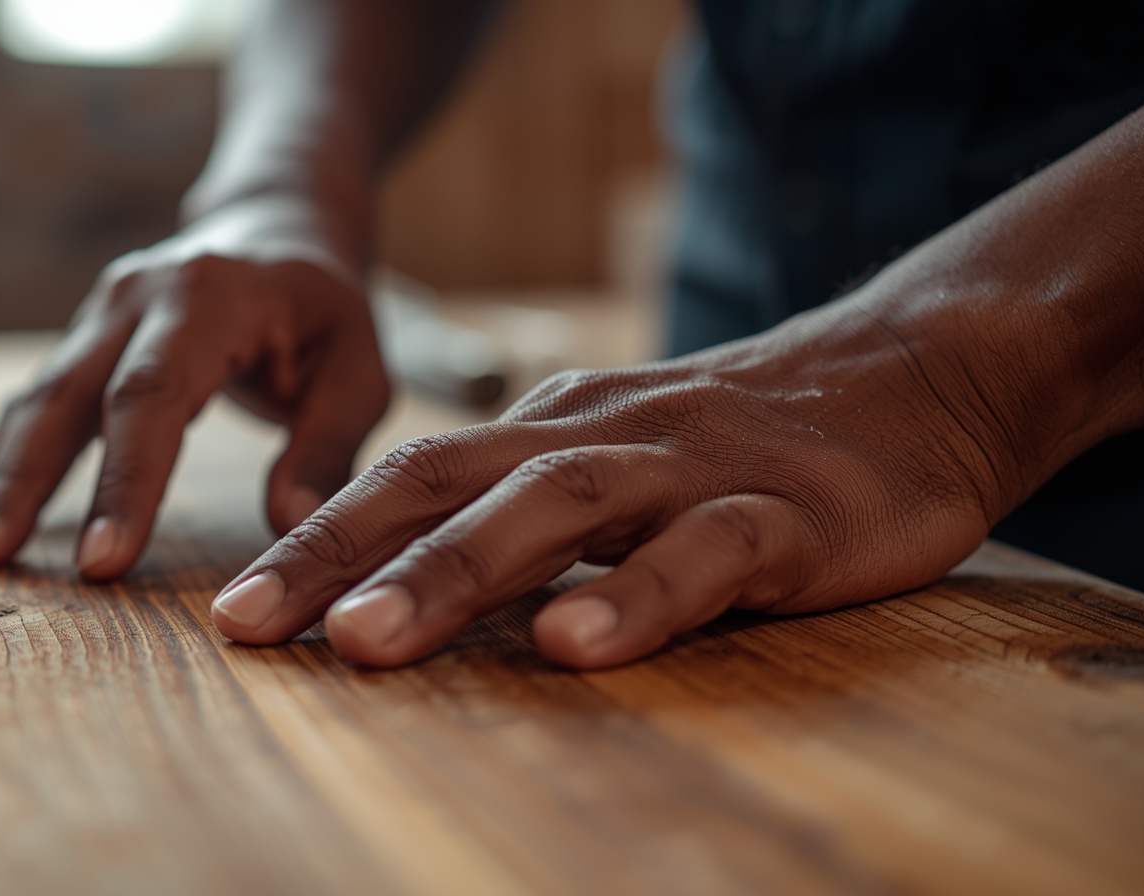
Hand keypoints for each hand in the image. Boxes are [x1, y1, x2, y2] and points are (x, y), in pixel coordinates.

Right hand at [0, 197, 389, 577]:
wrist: (280, 227)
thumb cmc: (325, 312)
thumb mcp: (360, 371)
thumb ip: (327, 449)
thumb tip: (291, 528)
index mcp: (208, 298)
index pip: (154, 395)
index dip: (124, 479)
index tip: (102, 561)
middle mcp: (139, 297)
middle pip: (70, 394)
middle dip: (25, 480)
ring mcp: (100, 314)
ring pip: (36, 398)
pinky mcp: (83, 339)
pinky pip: (32, 401)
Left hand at [209, 294, 1017, 668]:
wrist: (908, 379)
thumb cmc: (734, 439)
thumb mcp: (611, 457)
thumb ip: (522, 505)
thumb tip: (405, 574)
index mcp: (547, 428)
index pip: (410, 475)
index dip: (316, 538)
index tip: (235, 611)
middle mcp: (599, 437)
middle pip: (449, 483)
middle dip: (339, 552)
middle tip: (252, 624)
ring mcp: (688, 469)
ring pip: (556, 508)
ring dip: (454, 572)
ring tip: (368, 639)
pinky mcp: (783, 514)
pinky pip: (703, 553)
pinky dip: (636, 594)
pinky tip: (576, 645)